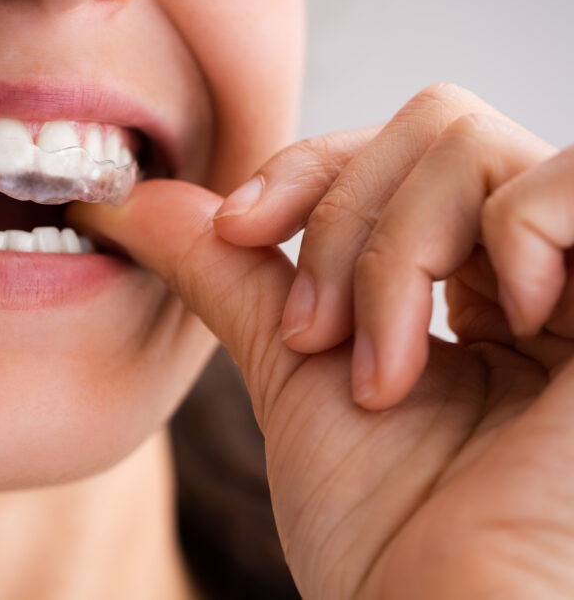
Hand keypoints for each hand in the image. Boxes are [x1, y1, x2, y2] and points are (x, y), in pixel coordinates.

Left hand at [73, 83, 573, 598]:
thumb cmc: (386, 537)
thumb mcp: (296, 375)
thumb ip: (233, 275)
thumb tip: (138, 202)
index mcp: (473, 287)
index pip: (393, 152)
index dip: (307, 170)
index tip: (239, 230)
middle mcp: (542, 273)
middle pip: (429, 131)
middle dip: (342, 227)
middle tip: (319, 341)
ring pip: (470, 147)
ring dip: (391, 256)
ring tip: (382, 372)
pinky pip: (572, 178)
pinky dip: (505, 232)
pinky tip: (502, 324)